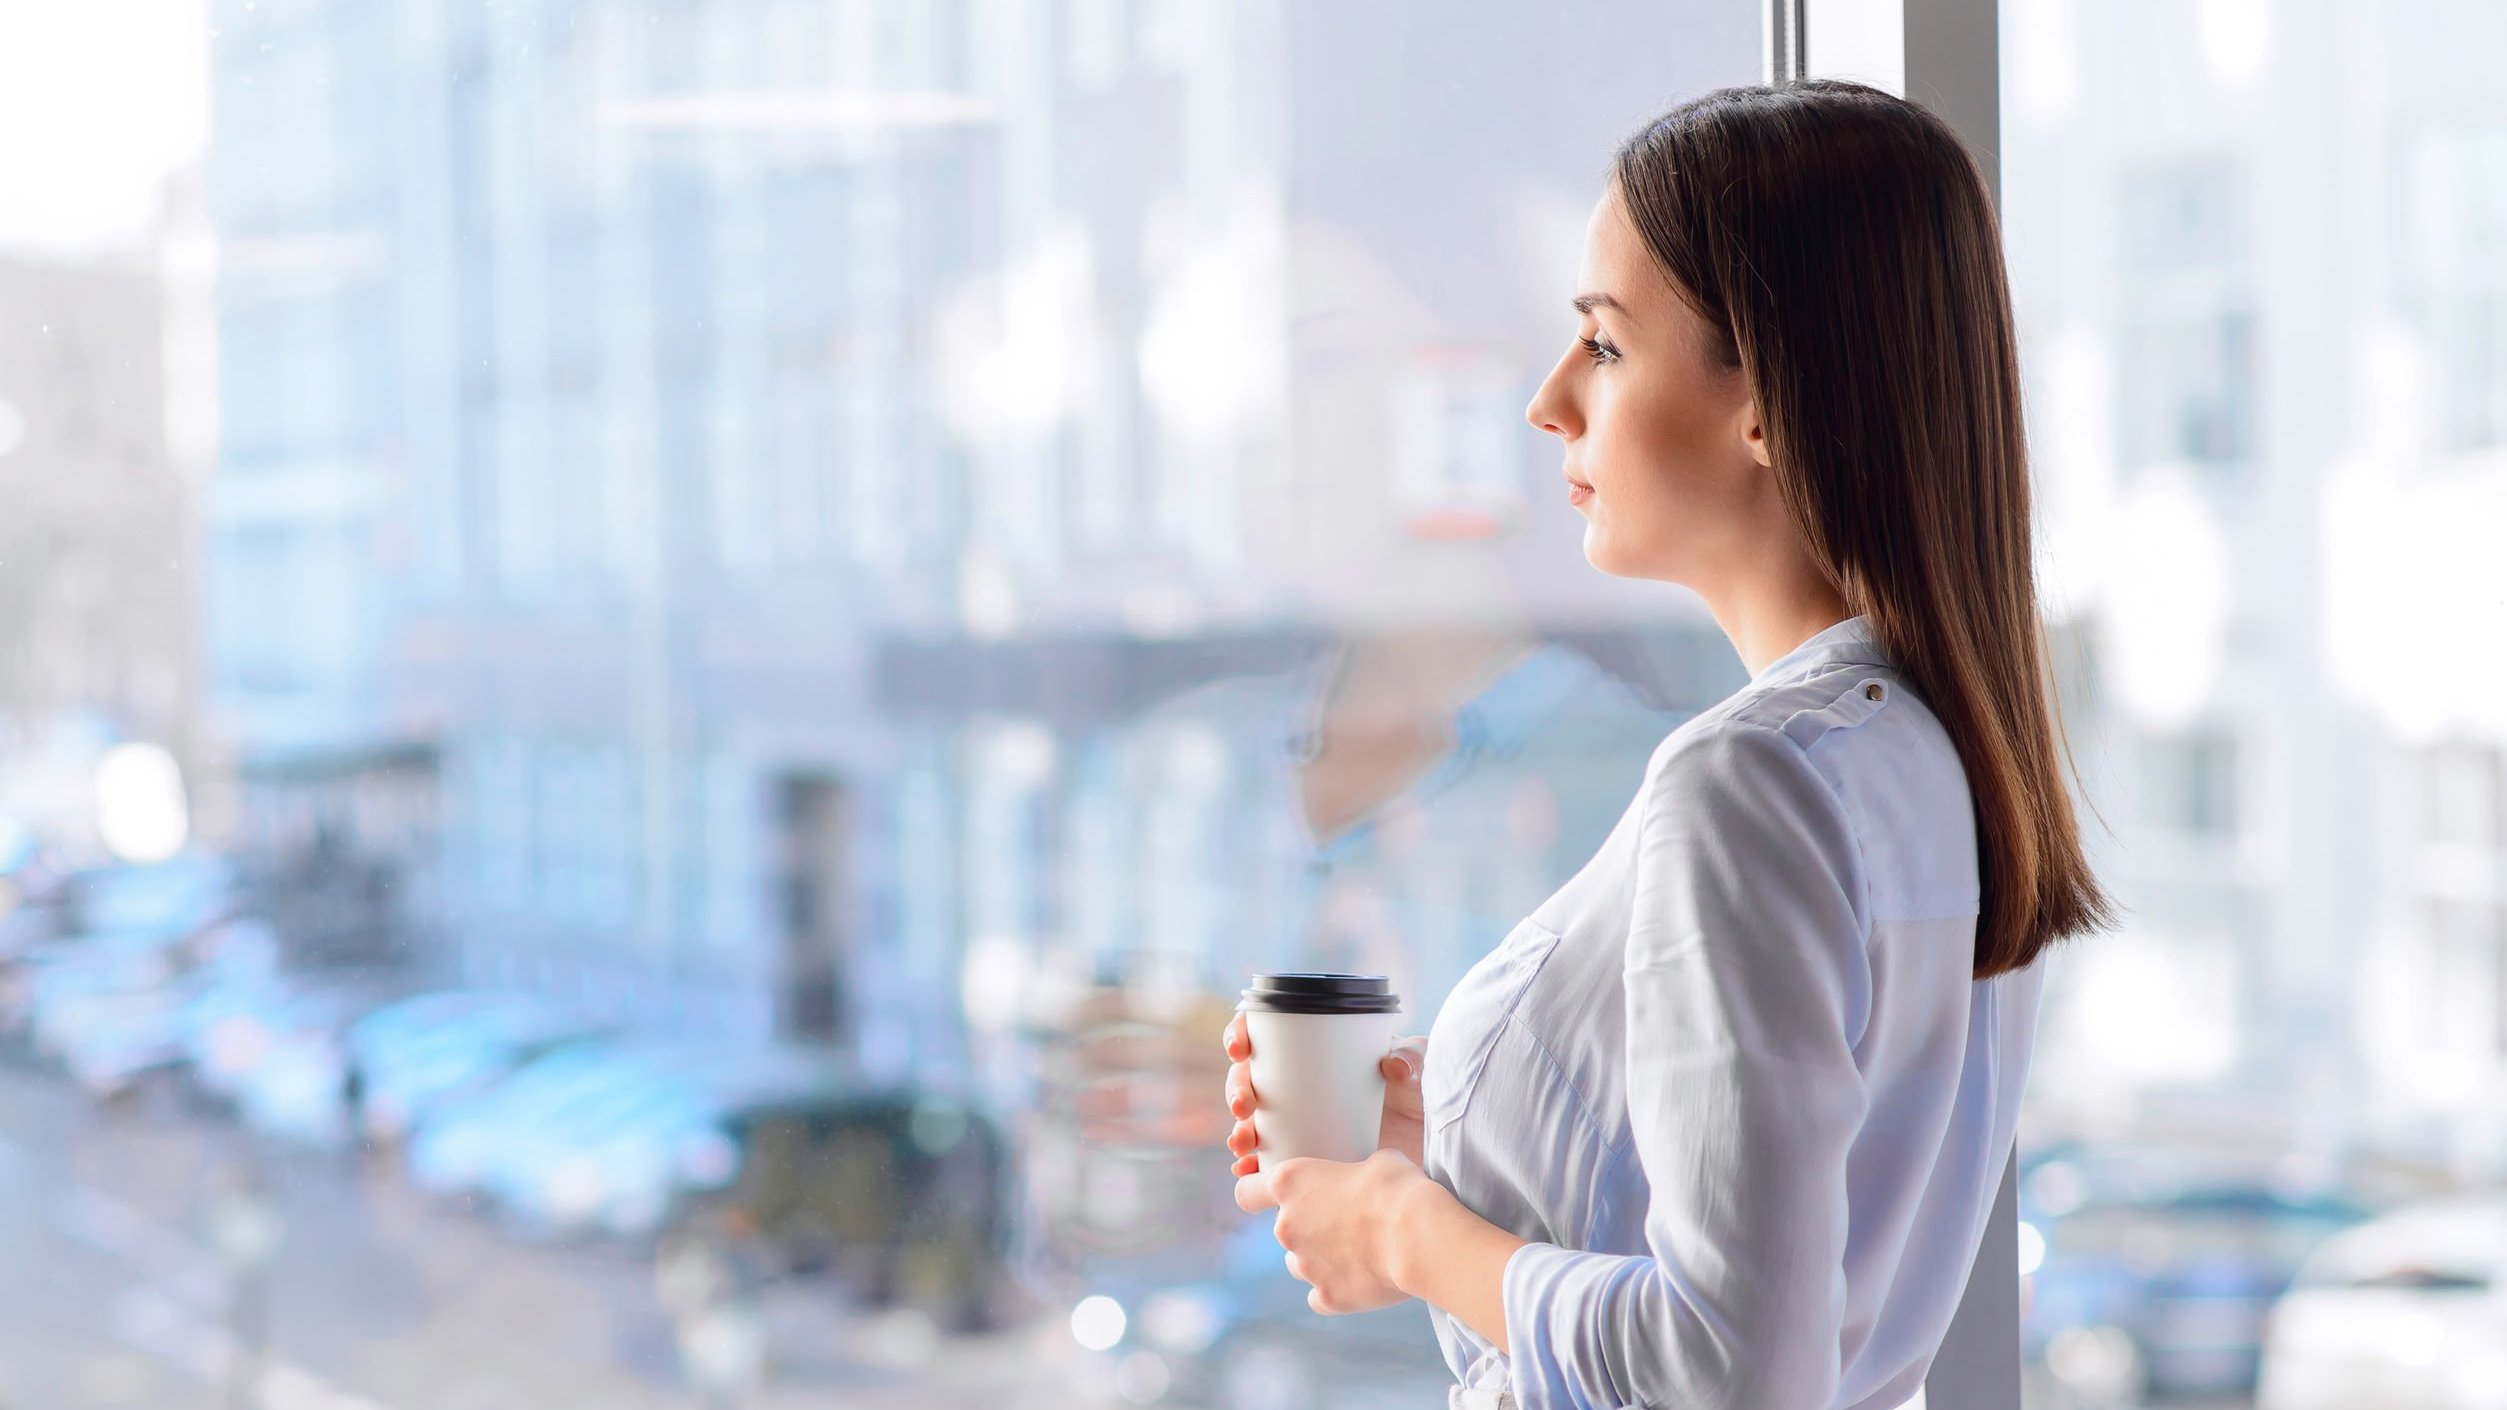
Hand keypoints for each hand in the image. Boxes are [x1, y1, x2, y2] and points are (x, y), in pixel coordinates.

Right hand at [1223, 1013, 1428, 1177]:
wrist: (1445, 1150)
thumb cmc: (1431, 1099)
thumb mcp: (1425, 1068)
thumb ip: (1414, 1058)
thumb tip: (1392, 1067)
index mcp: (1320, 1053)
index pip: (1268, 1035)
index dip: (1241, 1035)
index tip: (1241, 1048)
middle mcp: (1304, 1088)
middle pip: (1251, 1080)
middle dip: (1237, 1090)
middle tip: (1245, 1106)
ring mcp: (1304, 1125)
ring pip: (1254, 1123)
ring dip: (1239, 1131)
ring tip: (1244, 1145)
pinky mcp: (1309, 1160)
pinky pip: (1269, 1163)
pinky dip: (1252, 1168)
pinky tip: (1245, 1172)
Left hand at [1234, 1148, 1435, 1314]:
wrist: (1418, 1236)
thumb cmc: (1397, 1188)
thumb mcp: (1377, 1160)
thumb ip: (1356, 1171)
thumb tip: (1366, 1178)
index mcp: (1291, 1184)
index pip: (1247, 1192)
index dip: (1255, 1193)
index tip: (1264, 1196)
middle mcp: (1287, 1226)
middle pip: (1282, 1230)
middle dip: (1307, 1226)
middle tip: (1344, 1221)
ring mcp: (1305, 1266)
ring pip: (1300, 1264)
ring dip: (1319, 1258)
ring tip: (1357, 1251)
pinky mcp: (1328, 1298)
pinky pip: (1321, 1296)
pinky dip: (1336, 1289)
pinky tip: (1362, 1278)